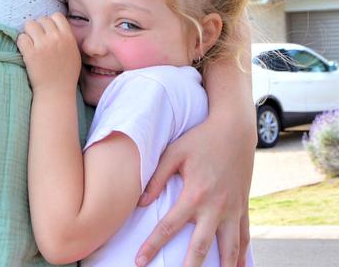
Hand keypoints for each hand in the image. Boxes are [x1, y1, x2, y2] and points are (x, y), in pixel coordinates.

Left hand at [17, 13, 80, 90]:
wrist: (56, 92)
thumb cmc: (66, 74)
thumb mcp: (74, 53)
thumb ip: (67, 38)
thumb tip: (57, 26)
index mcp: (68, 37)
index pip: (56, 16)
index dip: (50, 21)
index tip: (48, 31)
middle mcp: (56, 38)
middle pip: (41, 19)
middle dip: (38, 27)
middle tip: (37, 39)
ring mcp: (42, 45)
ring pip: (29, 25)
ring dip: (28, 32)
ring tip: (30, 43)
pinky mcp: (30, 53)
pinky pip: (21, 38)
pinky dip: (21, 42)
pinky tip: (25, 50)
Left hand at [135, 113, 255, 266]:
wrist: (234, 130)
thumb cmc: (200, 139)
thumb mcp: (174, 153)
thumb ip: (156, 178)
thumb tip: (139, 202)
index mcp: (194, 194)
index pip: (169, 227)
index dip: (152, 246)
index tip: (140, 261)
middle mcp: (215, 207)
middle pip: (201, 247)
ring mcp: (233, 209)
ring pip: (229, 249)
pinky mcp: (243, 207)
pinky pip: (244, 237)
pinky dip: (242, 255)